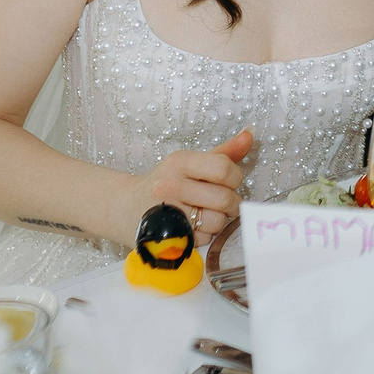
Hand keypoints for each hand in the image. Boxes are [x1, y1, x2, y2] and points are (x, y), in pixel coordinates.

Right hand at [124, 129, 254, 248]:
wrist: (123, 208)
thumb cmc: (164, 183)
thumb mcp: (189, 163)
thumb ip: (223, 153)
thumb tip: (250, 134)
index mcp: (179, 162)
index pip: (224, 168)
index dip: (234, 177)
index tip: (228, 181)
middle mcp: (170, 185)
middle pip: (224, 198)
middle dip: (230, 203)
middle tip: (220, 202)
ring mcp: (167, 213)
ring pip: (217, 222)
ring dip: (217, 221)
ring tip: (203, 214)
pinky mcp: (166, 237)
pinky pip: (204, 239)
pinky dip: (204, 235)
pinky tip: (191, 227)